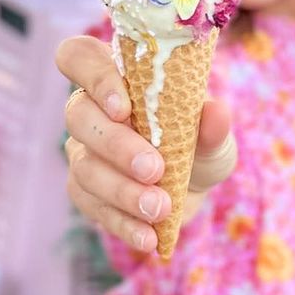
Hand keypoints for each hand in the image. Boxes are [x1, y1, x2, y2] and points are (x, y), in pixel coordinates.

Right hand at [56, 35, 233, 252]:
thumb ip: (213, 125)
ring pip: (84, 167)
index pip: (79, 57)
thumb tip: (215, 113)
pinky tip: (148, 237)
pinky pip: (92, 206)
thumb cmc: (198, 145)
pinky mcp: (85, 191)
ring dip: (122, 191)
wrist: (194, 188)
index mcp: (118, 78)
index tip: (124, 107)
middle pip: (78, 116)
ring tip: (159, 208)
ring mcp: (83, 151)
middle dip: (116, 145)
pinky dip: (122, 223)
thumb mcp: (214, 136)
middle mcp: (91, 110)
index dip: (93, 77)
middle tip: (155, 169)